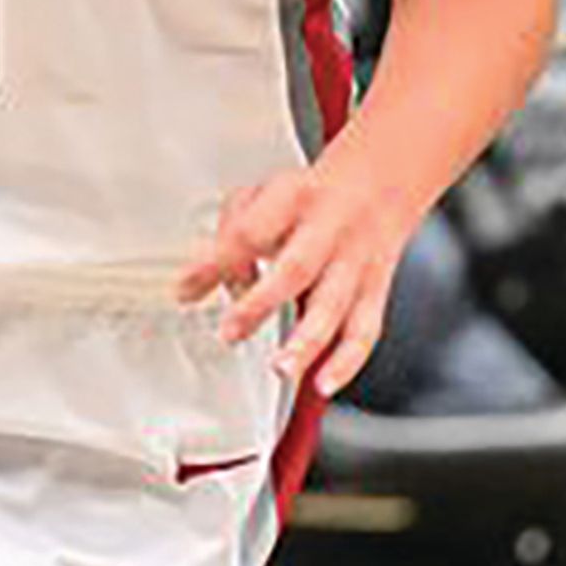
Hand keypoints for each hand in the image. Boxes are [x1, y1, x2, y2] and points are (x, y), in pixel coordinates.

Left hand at [183, 160, 416, 393]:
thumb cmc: (313, 195)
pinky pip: (365, 330)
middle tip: (231, 333)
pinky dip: (346, 362)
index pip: (251, 231)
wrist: (380, 182)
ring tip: (281, 368)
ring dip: (307, 342)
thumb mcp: (266, 190)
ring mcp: (356, 262)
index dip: (217, 261)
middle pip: (297, 268)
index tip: (185, 289)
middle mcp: (330, 229)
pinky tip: (323, 383)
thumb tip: (208, 281)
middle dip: (261, 304)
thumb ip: (232, 230)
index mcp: (295, 197)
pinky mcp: (375, 289)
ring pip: (334, 306)